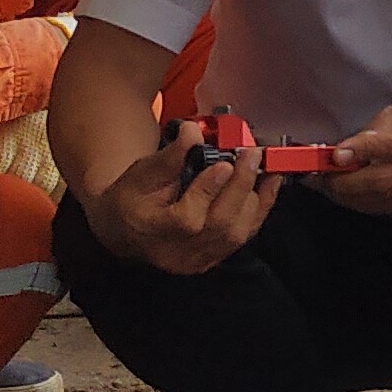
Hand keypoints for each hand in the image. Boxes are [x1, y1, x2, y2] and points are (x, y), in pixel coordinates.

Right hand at [85, 118, 278, 276]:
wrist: (122, 230)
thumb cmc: (129, 200)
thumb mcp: (141, 174)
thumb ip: (171, 156)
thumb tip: (193, 131)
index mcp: (154, 231)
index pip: (187, 218)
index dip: (208, 191)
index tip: (224, 164)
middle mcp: (178, 253)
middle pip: (219, 225)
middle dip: (240, 187)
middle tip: (251, 155)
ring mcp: (198, 260)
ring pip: (236, 234)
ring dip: (254, 198)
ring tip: (262, 167)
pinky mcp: (213, 259)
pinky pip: (243, 236)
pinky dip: (259, 209)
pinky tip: (269, 185)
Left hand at [318, 105, 391, 216]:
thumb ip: (375, 130)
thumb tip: (347, 148)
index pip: (385, 147)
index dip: (357, 150)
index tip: (333, 153)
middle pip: (367, 183)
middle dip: (335, 180)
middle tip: (313, 173)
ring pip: (365, 200)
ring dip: (340, 193)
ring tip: (323, 182)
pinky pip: (372, 208)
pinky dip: (353, 201)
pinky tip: (343, 191)